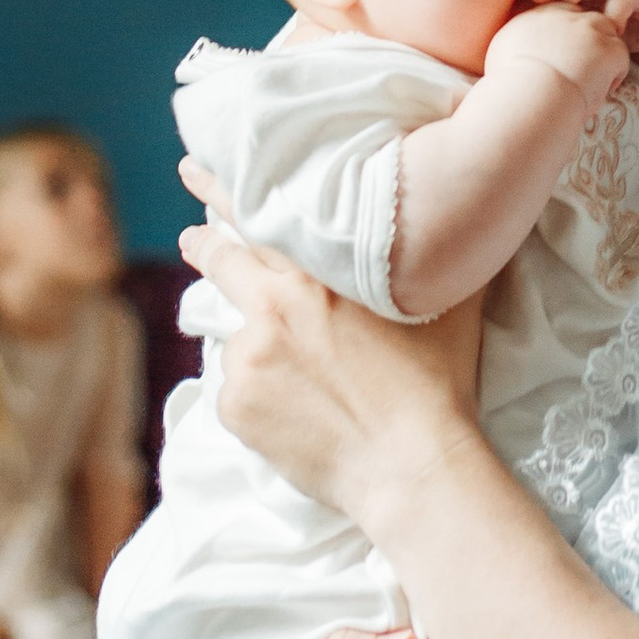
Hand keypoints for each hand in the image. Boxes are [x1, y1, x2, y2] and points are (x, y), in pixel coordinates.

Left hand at [179, 174, 484, 520]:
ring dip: (260, 346)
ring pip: (240, 339)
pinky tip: (302, 415)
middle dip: (203, 244)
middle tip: (191, 235)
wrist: (412, 465)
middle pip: (220, 261)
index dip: (221, 194)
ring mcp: (245, 359)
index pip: (254, 217)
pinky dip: (261, 398)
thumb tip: (446, 204)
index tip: (194, 173)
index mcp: (315, 272)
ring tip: (308, 381)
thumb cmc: (438, 380)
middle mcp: (269, 306)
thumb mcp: (444, 293)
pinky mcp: (234, 408)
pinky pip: (238, 393)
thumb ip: (428, 247)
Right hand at [484, 1, 631, 113]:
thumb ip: (515, 43)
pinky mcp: (609, 48)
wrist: (529, 98)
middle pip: (585, 21)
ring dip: (600, 60)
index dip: (564, 40)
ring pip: (607, 38)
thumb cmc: (508, 88)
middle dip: (586, 44)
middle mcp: (564, 14)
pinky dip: (611, 79)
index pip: (560, 15)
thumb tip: (518, 50)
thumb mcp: (499, 55)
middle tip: (576, 73)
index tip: (558, 62)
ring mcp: (589, 29)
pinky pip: (620, 61)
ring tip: (584, 86)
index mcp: (536, 15)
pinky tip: (594, 94)